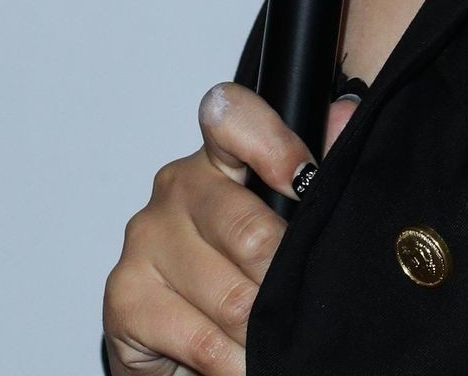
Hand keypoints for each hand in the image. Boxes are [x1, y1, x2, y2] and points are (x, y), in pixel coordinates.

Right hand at [102, 80, 358, 374]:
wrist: (177, 344)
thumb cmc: (239, 269)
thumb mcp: (282, 216)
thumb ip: (317, 165)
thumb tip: (342, 119)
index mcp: (217, 155)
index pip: (233, 117)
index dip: (275, 144)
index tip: (305, 181)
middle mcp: (176, 186)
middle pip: (249, 231)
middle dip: (283, 280)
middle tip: (299, 300)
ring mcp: (145, 238)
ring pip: (232, 296)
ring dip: (263, 332)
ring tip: (275, 339)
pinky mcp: (125, 295)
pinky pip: (201, 338)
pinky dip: (234, 362)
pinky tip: (243, 364)